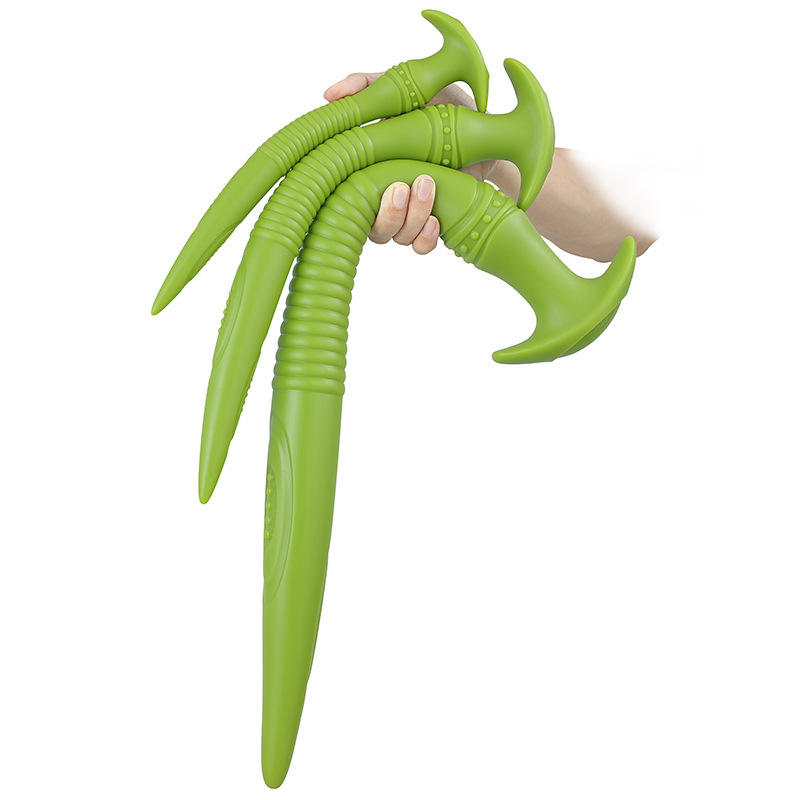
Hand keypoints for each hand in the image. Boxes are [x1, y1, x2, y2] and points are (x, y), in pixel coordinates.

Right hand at [323, 73, 493, 253]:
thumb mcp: (402, 88)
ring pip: (398, 237)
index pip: (345, 198)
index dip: (347, 198)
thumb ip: (365, 86)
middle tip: (401, 187)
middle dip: (387, 213)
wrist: (482, 122)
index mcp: (368, 170)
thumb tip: (328, 95)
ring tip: (429, 184)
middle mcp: (385, 198)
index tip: (361, 181)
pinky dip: (426, 238)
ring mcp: (410, 214)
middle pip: (372, 228)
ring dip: (411, 218)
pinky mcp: (434, 224)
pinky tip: (435, 220)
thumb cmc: (437, 104)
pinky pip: (421, 246)